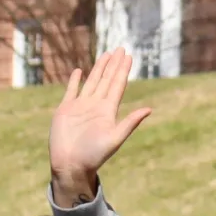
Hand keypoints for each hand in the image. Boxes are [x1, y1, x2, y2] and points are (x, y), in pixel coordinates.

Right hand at [49, 47, 151, 206]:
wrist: (71, 165)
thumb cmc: (93, 156)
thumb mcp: (115, 139)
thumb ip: (130, 123)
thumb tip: (149, 109)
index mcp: (108, 111)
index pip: (117, 85)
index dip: (123, 70)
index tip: (129, 56)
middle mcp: (95, 106)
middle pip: (107, 80)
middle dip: (114, 65)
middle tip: (121, 49)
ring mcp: (80, 107)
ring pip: (91, 82)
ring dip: (98, 69)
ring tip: (106, 55)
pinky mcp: (65, 110)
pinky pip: (71, 91)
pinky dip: (75, 81)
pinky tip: (79, 71)